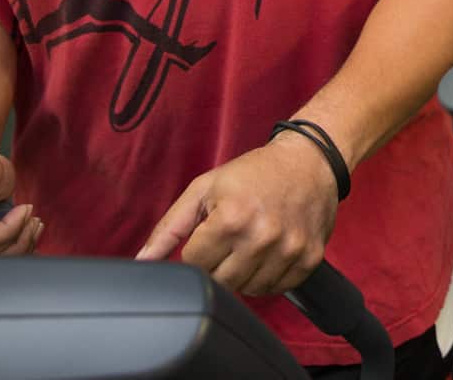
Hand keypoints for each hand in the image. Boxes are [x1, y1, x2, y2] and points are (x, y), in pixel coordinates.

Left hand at [136, 135, 339, 296]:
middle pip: (221, 283)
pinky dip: (268, 277)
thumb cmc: (254, 173)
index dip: (197, 250)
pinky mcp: (309, 259)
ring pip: (248, 290)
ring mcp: (289, 250)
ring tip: (250, 244)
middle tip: (229, 239)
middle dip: (218, 264)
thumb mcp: (205, 189)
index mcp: (231, 218)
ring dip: (243, 273)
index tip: (210, 233)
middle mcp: (262, 237)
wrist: (310, 160)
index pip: (195, 265)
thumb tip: (142, 261)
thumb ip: (169, 228)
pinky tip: (269, 252)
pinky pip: (276, 289)